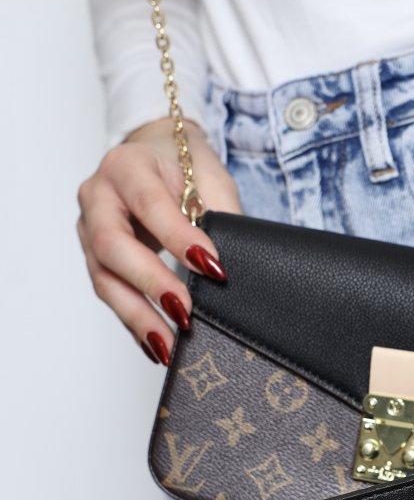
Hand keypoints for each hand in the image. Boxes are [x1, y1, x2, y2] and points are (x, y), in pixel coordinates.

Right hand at [77, 116, 241, 362]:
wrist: (155, 154)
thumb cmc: (185, 166)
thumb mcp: (209, 180)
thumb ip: (220, 216)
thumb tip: (239, 266)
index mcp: (127, 165)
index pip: (150, 203)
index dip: (179, 237)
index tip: (213, 267)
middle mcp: (98, 195)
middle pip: (112, 245)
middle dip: (151, 283)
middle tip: (185, 312)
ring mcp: (88, 227)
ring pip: (105, 278)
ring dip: (138, 315)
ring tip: (168, 345)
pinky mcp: (94, 257)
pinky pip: (110, 293)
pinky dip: (134, 321)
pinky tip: (155, 344)